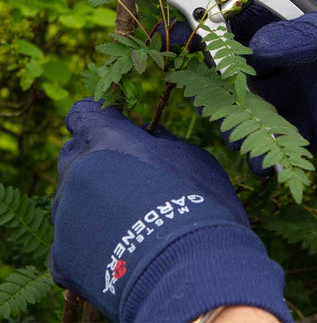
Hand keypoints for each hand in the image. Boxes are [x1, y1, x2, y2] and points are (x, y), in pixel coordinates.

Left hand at [50, 99, 290, 321]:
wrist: (188, 263)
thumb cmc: (196, 198)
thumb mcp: (191, 157)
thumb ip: (162, 142)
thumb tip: (153, 134)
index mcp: (107, 138)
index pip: (83, 113)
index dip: (95, 119)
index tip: (111, 128)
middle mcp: (76, 170)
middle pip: (75, 157)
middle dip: (96, 163)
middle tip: (129, 181)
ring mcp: (65, 214)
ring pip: (71, 199)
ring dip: (93, 204)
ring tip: (129, 223)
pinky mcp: (62, 255)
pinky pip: (70, 242)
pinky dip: (90, 244)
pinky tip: (118, 251)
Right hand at [168, 0, 316, 152]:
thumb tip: (262, 48)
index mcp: (305, 20)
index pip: (246, 13)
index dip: (210, 16)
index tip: (179, 26)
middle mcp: (297, 56)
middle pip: (239, 63)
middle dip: (216, 78)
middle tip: (204, 95)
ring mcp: (304, 92)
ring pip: (253, 104)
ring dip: (238, 120)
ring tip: (239, 138)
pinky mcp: (315, 126)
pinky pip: (279, 138)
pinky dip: (267, 152)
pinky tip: (266, 165)